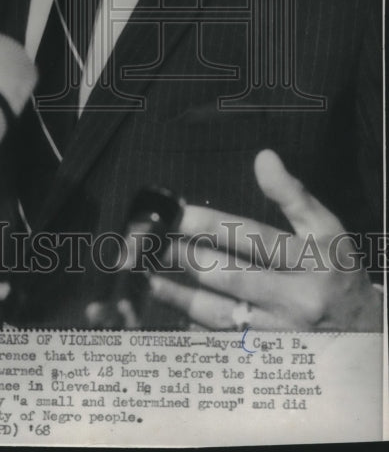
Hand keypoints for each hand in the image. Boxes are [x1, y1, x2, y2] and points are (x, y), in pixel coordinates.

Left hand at [147, 149, 381, 331]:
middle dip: (185, 258)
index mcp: (310, 261)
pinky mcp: (268, 356)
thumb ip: (292, 194)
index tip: (176, 213)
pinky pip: (224, 345)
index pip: (253, 238)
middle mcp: (295, 300)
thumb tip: (263, 158)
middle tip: (150, 244)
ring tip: (149, 280)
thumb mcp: (326, 229)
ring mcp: (280, 334)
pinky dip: (195, 330)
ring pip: (220, 315)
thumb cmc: (337, 272)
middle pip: (230, 277)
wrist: (365, 332)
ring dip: (180, 297)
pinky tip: (171, 315)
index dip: (211, 225)